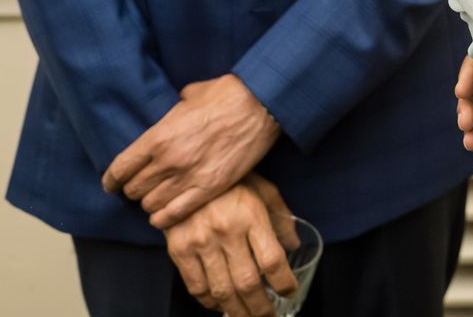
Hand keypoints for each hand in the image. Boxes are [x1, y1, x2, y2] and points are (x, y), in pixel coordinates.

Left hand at [103, 74, 281, 229]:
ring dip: (151, 203)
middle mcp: (168, 160)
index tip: (112, 184)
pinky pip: (173, 215)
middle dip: (134, 190)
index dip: (112, 180)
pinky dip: (164, 219)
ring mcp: (188, 177)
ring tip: (158, 198)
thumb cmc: (227, 95)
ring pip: (150, 205)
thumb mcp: (189, 96)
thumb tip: (170, 115)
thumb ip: (171, 113)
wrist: (261, 105)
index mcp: (159, 136)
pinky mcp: (209, 189)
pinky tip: (163, 215)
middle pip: (134, 190)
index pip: (120, 169)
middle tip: (143, 187)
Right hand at [163, 175, 299, 316]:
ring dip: (237, 311)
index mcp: (251, 215)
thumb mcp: (263, 189)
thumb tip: (294, 245)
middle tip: (270, 316)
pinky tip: (220, 306)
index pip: (272, 260)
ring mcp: (200, 242)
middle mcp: (226, 231)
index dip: (283, 282)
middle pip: (247, 283)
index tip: (289, 291)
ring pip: (222, 290)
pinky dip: (209, 303)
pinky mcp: (179, 249)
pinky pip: (196, 286)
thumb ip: (280, 217)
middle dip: (261, 308)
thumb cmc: (231, 180)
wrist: (185, 170)